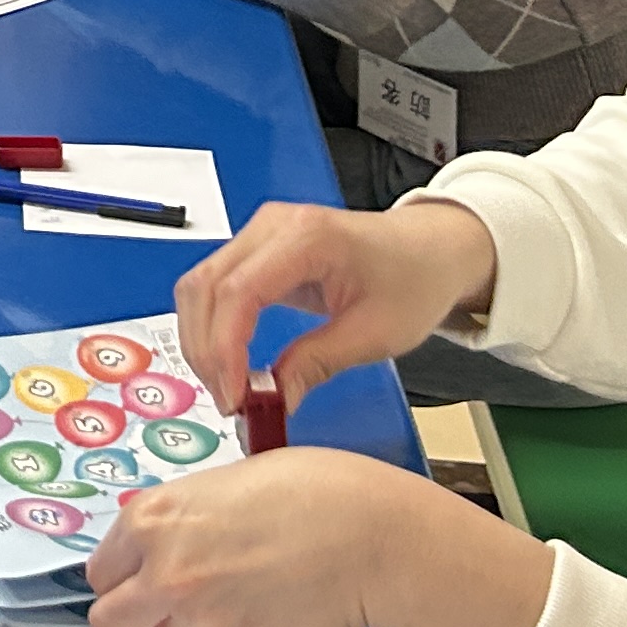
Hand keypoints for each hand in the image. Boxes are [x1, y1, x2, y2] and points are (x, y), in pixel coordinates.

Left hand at [84, 451, 554, 626]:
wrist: (372, 535)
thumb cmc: (310, 493)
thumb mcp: (221, 484)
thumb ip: (177, 521)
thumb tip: (158, 550)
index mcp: (152, 522)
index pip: (99, 574)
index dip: (122, 578)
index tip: (137, 582)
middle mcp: (167, 575)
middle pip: (111, 626)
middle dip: (133, 622)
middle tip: (162, 613)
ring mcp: (205, 621)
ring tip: (242, 597)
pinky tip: (275, 610)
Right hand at [170, 197, 501, 416]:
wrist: (428, 250)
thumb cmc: (412, 280)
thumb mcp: (375, 334)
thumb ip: (317, 363)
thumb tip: (274, 400)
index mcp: (307, 238)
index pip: (239, 291)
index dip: (225, 348)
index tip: (233, 395)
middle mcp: (272, 225)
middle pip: (205, 286)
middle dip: (206, 350)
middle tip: (228, 401)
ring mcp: (259, 233)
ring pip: (199, 286)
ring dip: (202, 341)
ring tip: (228, 387)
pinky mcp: (256, 248)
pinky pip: (213, 286)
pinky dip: (212, 328)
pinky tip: (228, 362)